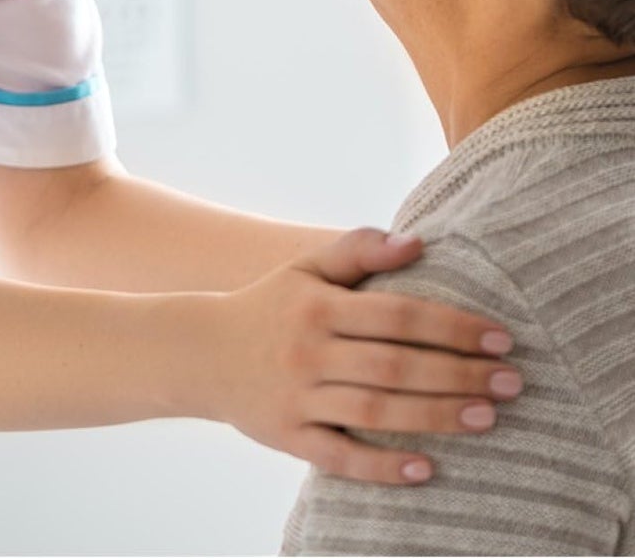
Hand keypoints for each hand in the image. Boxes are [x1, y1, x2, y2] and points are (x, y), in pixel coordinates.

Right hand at [200, 227, 520, 484]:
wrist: (199, 351)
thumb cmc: (268, 306)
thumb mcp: (303, 268)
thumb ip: (357, 249)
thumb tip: (418, 241)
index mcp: (317, 305)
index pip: (396, 315)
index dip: (452, 325)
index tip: (500, 336)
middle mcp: (308, 351)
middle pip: (395, 366)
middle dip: (458, 374)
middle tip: (512, 382)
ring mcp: (297, 396)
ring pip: (376, 411)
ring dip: (436, 417)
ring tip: (487, 418)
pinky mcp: (287, 436)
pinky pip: (339, 457)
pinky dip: (382, 467)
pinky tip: (425, 468)